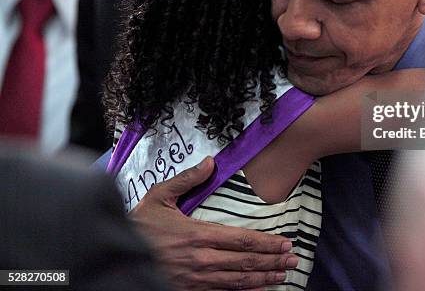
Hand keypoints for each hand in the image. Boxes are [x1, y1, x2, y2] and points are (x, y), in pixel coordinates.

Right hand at [129, 157, 297, 289]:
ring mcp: (196, 278)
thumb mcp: (159, 195)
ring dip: (263, 278)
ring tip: (283, 275)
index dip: (266, 243)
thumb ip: (187, 179)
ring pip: (237, 281)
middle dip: (272, 261)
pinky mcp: (188, 290)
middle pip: (245, 262)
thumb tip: (210, 162)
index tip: (285, 242)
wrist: (114, 254)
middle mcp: (202, 259)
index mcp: (198, 234)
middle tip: (293, 260)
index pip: (242, 239)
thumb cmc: (139, 225)